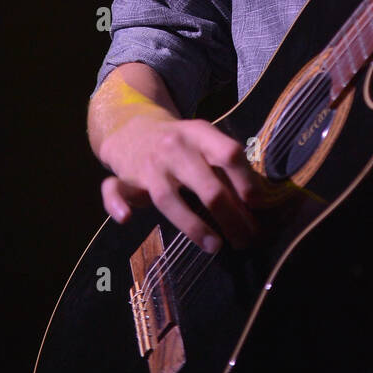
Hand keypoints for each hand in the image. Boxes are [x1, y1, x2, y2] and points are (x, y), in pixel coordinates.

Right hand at [99, 112, 266, 253]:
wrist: (132, 126)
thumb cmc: (181, 143)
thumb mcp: (205, 142)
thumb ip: (226, 166)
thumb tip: (258, 201)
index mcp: (199, 133)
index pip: (228, 154)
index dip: (246, 180)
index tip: (258, 204)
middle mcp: (174, 147)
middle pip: (205, 184)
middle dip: (230, 215)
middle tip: (247, 238)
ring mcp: (148, 165)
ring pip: (168, 198)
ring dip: (193, 225)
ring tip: (216, 246)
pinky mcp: (124, 179)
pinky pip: (114, 190)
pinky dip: (116, 204)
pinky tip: (125, 218)